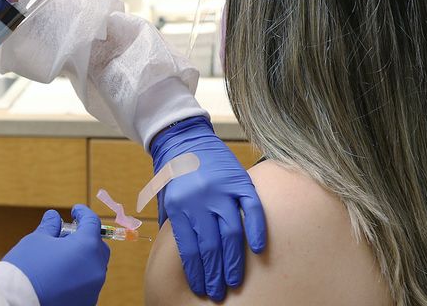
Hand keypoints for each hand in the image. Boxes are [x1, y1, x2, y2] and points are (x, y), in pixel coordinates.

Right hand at [1, 204, 110, 305]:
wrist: (18, 302)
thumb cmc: (27, 268)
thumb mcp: (37, 240)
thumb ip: (50, 227)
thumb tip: (54, 217)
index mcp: (86, 247)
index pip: (92, 223)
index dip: (83, 213)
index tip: (75, 210)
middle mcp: (96, 268)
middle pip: (98, 246)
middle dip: (85, 237)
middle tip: (66, 235)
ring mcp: (93, 288)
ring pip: (93, 267)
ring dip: (82, 258)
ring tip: (59, 257)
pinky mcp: (87, 302)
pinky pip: (87, 284)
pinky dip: (78, 276)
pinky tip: (60, 275)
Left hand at [151, 117, 266, 301]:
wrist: (184, 137)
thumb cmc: (173, 173)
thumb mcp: (166, 198)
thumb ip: (175, 224)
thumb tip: (184, 257)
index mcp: (179, 206)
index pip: (190, 248)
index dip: (197, 272)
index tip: (202, 288)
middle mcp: (199, 200)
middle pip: (210, 246)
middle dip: (214, 273)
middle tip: (219, 292)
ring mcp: (221, 190)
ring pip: (231, 233)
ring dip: (234, 261)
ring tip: (234, 281)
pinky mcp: (239, 181)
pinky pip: (252, 209)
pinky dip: (257, 230)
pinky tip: (260, 249)